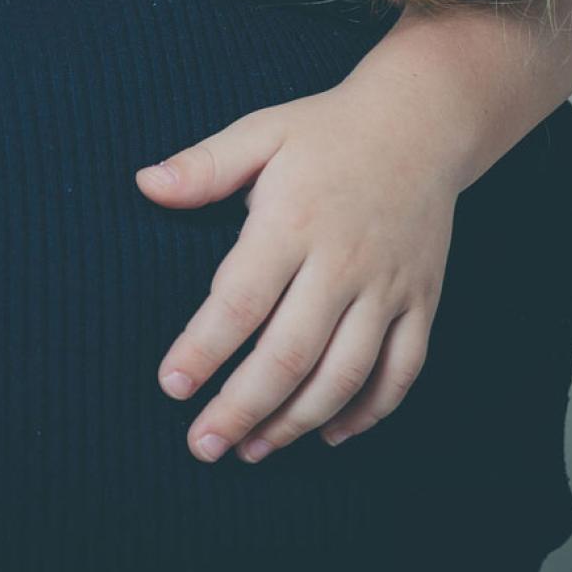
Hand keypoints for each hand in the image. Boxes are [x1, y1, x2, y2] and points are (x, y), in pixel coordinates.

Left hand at [135, 86, 458, 462]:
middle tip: (201, 445)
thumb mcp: (261, 133)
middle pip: (290, 353)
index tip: (171, 386)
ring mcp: (388, 288)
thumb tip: (145, 184)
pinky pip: (402, 370)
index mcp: (293, 224)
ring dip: (297, 421)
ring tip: (251, 451)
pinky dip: (369, 411)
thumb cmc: (326, 132)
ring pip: (345, 373)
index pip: (241, 301)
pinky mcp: (422, 301)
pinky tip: (327, 435)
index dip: (204, 349)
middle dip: (242, 408)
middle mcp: (343, 263)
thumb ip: (203, 166)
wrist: (426, 120)